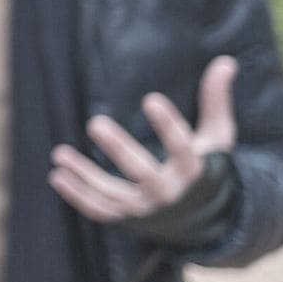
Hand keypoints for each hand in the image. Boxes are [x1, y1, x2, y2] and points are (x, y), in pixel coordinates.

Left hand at [49, 55, 238, 222]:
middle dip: (119, 149)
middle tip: (95, 123)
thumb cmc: (206, 167)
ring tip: (59, 154)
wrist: (204, 219)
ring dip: (85, 175)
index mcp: (194, 170)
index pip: (182, 147)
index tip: (151, 99)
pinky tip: (57, 176)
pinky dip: (78, 197)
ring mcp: (147, 208)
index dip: (168, 124)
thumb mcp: (217, 138)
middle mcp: (169, 192)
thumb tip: (225, 62)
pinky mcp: (130, 219)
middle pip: (143, 172)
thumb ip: (216, 101)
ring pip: (113, 194)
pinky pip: (101, 211)